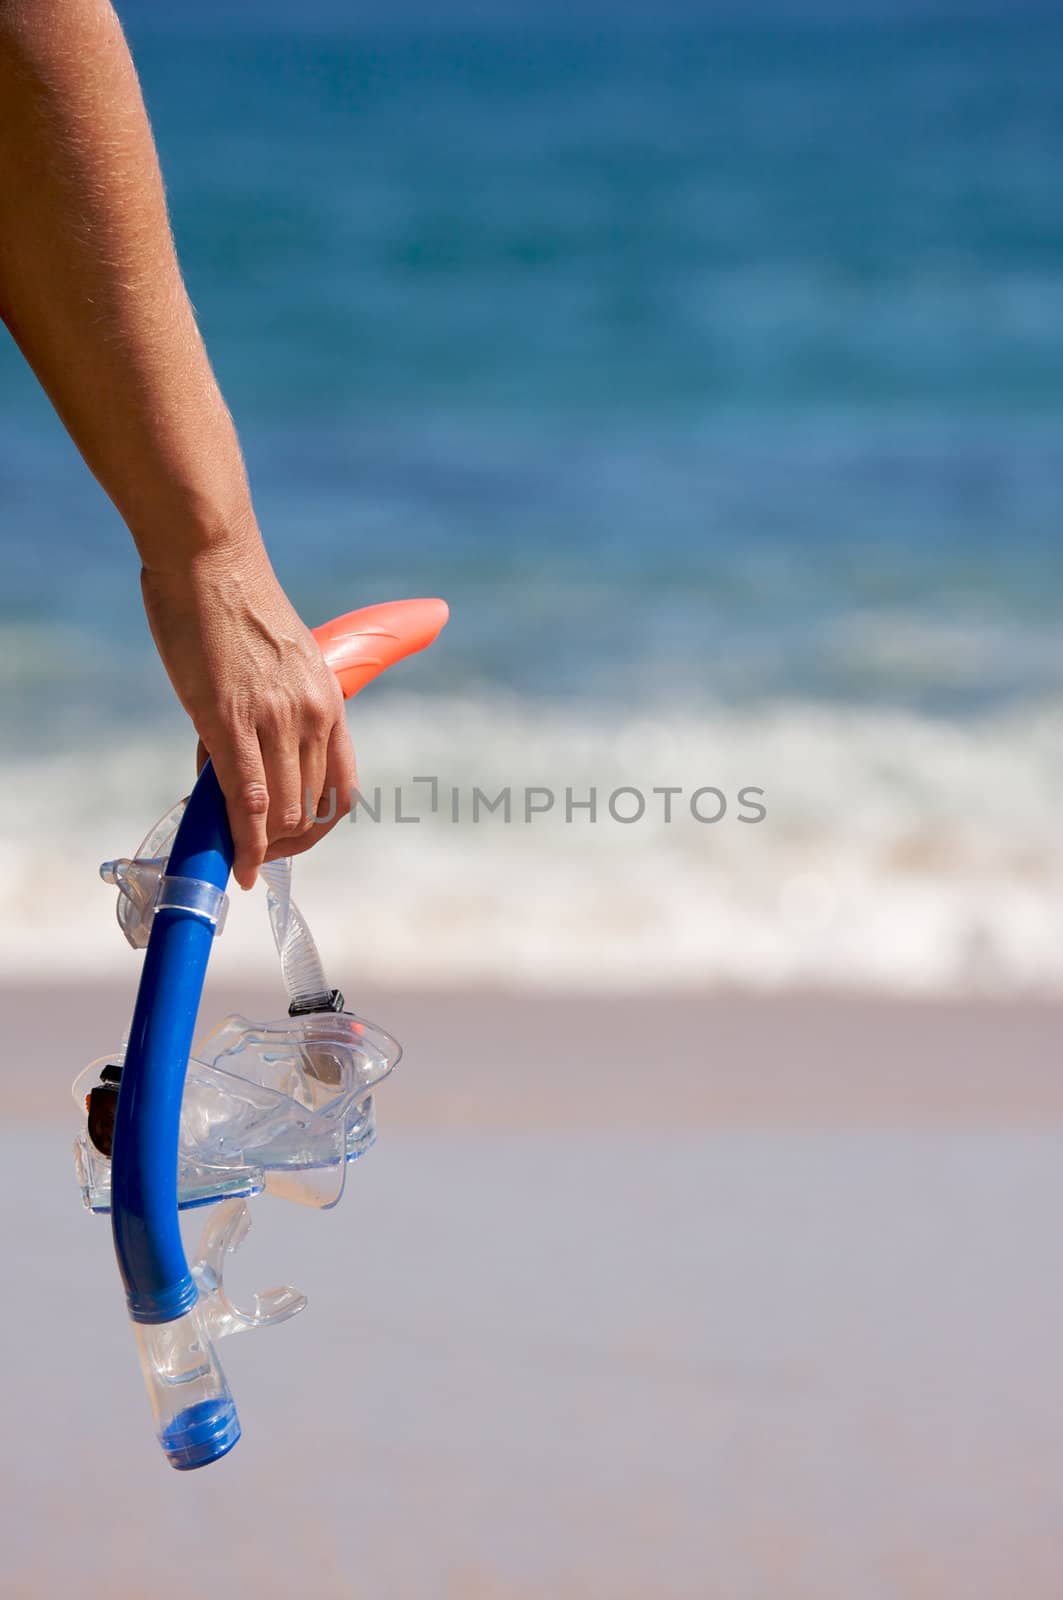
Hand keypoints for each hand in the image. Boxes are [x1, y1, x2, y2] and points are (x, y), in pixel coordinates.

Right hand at [141, 540, 355, 888]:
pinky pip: (248, 800)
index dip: (318, 826)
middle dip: (282, 839)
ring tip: (234, 848)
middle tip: (248, 846)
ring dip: (261, 843)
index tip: (292, 839)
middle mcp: (313, 715)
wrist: (209, 557)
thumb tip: (229, 765)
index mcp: (329, 701)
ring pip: (284, 812)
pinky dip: (244, 842)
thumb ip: (264, 715)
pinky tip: (237, 862)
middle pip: (311, 808)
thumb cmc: (230, 603)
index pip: (341, 788)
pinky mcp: (232, 722)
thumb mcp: (272, 665)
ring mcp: (276, 720)